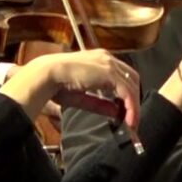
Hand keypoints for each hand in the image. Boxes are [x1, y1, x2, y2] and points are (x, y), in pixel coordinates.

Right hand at [1, 49, 140, 128]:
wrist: (47, 75)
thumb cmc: (57, 84)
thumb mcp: (82, 97)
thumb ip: (100, 103)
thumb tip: (115, 112)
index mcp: (99, 59)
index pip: (121, 75)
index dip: (126, 93)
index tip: (126, 111)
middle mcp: (107, 58)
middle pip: (131, 78)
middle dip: (134, 99)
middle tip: (132, 119)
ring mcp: (109, 64)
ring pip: (132, 85)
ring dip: (134, 105)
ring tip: (132, 123)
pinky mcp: (109, 73)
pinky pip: (127, 91)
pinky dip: (131, 106)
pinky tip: (129, 119)